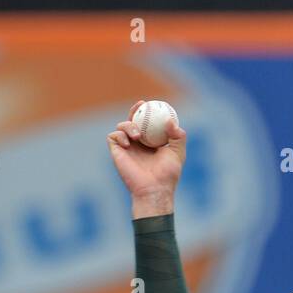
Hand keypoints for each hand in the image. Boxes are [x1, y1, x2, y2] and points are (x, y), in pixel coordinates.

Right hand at [107, 99, 186, 217]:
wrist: (154, 189)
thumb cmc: (167, 175)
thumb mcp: (178, 153)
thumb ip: (178, 136)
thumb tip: (171, 121)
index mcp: (151, 143)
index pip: (147, 123)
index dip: (148, 112)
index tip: (151, 104)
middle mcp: (138, 144)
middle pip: (132, 120)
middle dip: (134, 110)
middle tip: (140, 105)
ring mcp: (126, 148)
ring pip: (121, 126)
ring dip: (128, 125)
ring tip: (137, 135)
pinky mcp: (117, 152)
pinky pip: (113, 136)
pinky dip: (120, 135)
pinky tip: (129, 143)